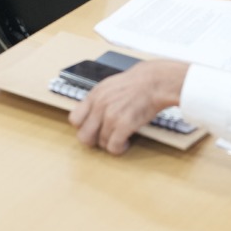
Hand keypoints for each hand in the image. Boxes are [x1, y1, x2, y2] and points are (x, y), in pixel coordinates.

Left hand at [70, 60, 190, 154]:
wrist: (155, 81)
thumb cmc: (136, 83)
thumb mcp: (110, 86)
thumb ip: (98, 99)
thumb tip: (91, 113)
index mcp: (94, 95)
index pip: (74, 119)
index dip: (83, 127)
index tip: (93, 128)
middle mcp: (99, 106)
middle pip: (83, 136)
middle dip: (93, 141)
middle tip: (104, 138)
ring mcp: (111, 116)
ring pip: (100, 143)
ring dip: (110, 144)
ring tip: (119, 139)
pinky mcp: (124, 125)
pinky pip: (113, 147)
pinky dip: (119, 149)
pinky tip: (126, 142)